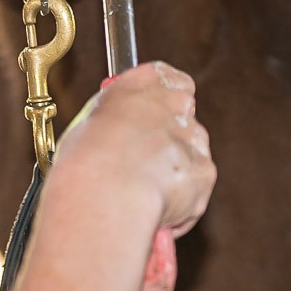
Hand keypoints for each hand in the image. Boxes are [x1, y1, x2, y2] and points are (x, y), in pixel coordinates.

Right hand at [51, 63, 215, 290]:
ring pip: (191, 155)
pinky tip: (153, 211)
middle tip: (144, 165)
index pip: (169, 78)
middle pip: (183, 117)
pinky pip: (195, 190)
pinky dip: (181, 204)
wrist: (106, 190)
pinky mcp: (204, 171)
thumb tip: (114, 133)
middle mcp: (174, 103)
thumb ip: (114, 120)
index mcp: (143, 82)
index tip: (150, 118)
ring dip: (174, 173)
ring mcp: (193, 137)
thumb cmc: (86, 158)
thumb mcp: (88, 123)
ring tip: (140, 195)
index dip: (162, 101)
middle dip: (170, 140)